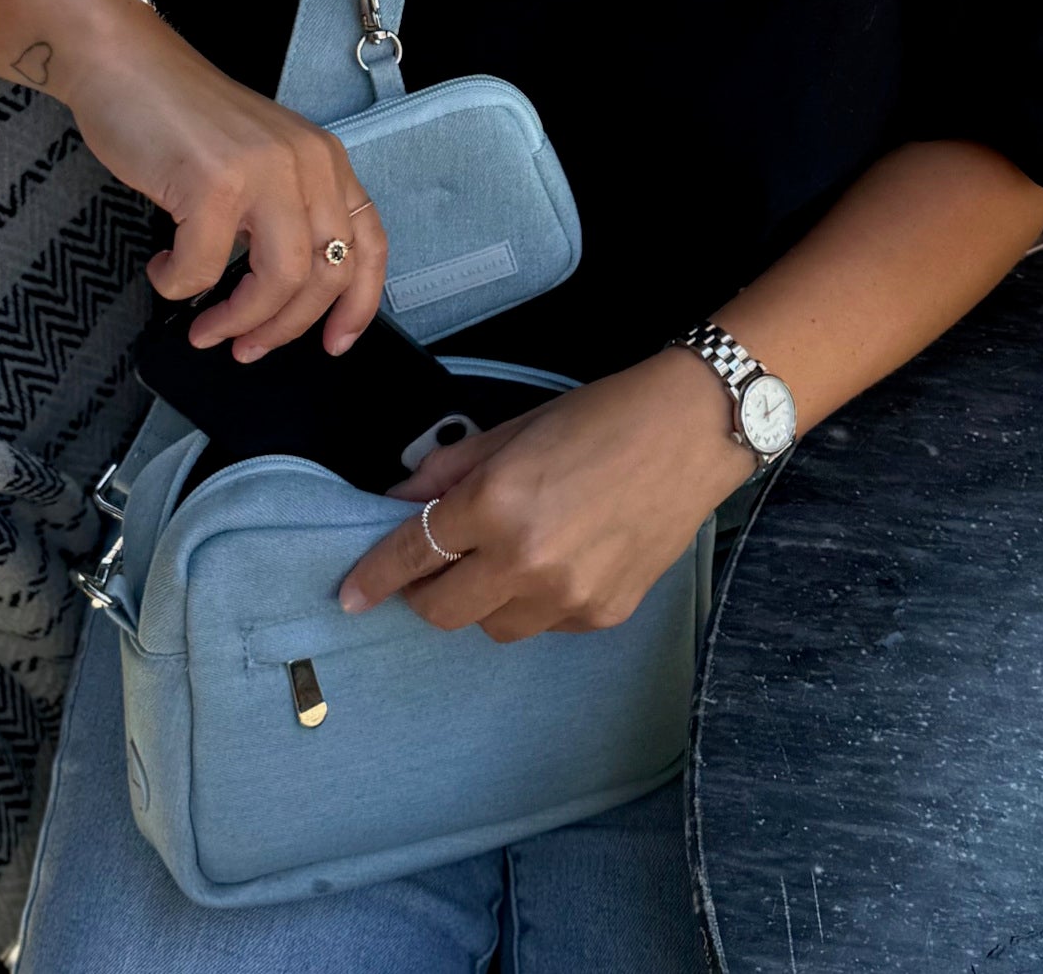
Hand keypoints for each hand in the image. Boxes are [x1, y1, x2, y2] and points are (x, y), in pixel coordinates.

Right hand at [61, 12, 385, 359]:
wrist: (124, 64)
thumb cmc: (180, 117)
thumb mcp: (259, 159)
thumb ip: (282, 211)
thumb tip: (282, 296)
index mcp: (324, 159)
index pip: (369, 243)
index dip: (358, 304)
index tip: (333, 344)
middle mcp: (307, 162)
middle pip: (324, 276)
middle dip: (283, 327)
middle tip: (244, 346)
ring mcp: (264, 170)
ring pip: (280, 281)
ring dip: (239, 320)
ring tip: (205, 327)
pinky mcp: (215, 182)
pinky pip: (204, 269)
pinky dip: (178, 284)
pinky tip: (162, 268)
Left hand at [338, 349, 755, 640]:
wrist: (692, 432)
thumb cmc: (599, 416)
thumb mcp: (511, 430)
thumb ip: (448, 471)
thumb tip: (398, 501)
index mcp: (496, 503)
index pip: (414, 555)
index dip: (374, 578)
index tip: (351, 596)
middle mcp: (527, 560)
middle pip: (443, 612)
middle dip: (425, 592)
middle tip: (435, 565)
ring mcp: (569, 596)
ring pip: (493, 626)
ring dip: (483, 599)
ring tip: (508, 554)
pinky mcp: (603, 614)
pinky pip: (546, 625)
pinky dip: (535, 600)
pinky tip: (559, 558)